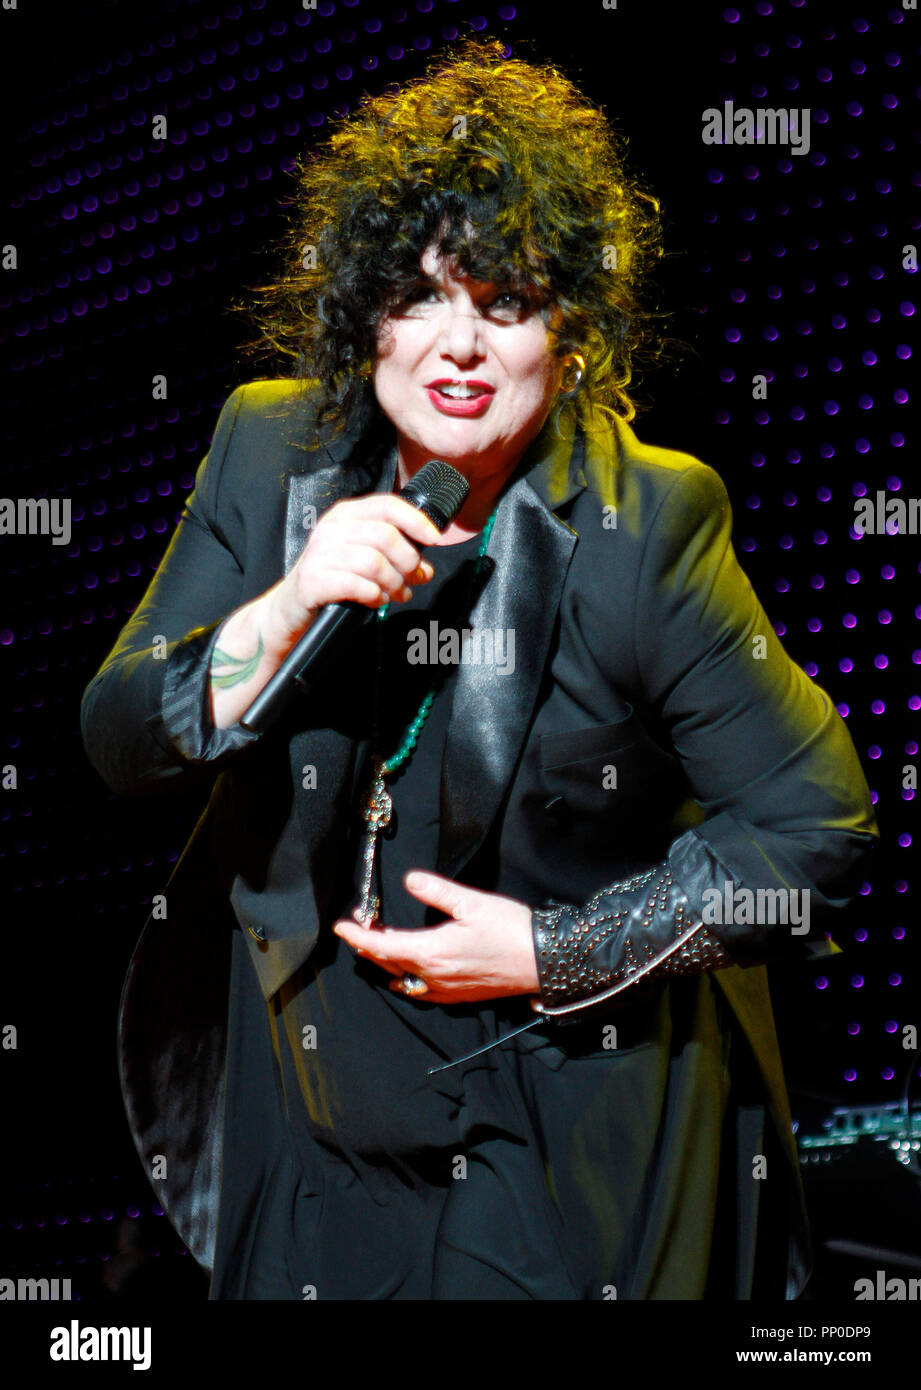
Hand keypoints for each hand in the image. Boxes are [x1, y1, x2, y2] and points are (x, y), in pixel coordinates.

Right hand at [263, 494, 441, 654]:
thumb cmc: (330, 579)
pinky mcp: (313, 581)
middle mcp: (331, 528)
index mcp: (345, 515)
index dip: (416, 521)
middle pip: (386, 536)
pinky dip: (374, 596)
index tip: (434, 539)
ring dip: (393, 583)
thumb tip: (425, 568)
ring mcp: (320, 554)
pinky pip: (359, 586)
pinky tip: (374, 601)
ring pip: (375, 563)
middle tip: (412, 580)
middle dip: (408, 562)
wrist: (289, 608)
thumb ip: (392, 555)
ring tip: (395, 594)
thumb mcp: (360, 556)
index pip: (388, 505)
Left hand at [332, 871, 539, 1002]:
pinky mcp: (459, 995)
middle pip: (388, 964)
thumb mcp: (472, 902)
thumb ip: (437, 891)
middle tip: (356, 930)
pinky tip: (406, 974)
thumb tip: (410, 879)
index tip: (341, 926)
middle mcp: (434, 977)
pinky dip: (405, 980)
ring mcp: (446, 990)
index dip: (358, 936)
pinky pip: (421, 992)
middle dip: (368, 948)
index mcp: (432, 952)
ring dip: (385, 964)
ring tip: (375, 947)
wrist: (543, 962)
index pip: (383, 946)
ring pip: (403, 979)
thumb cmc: (511, 930)